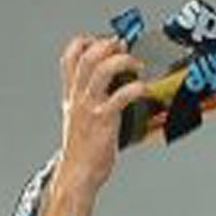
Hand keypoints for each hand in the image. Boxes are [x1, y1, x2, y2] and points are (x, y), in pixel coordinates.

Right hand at [55, 35, 152, 189]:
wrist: (78, 174)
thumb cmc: (83, 151)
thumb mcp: (79, 120)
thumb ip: (90, 101)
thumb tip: (113, 87)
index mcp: (71, 95)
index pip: (70, 56)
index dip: (86, 41)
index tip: (104, 41)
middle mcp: (78, 97)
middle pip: (87, 55)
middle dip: (108, 44)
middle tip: (124, 48)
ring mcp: (90, 106)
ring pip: (102, 68)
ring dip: (123, 60)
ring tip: (137, 64)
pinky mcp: (104, 119)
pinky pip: (122, 95)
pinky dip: (136, 87)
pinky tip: (144, 89)